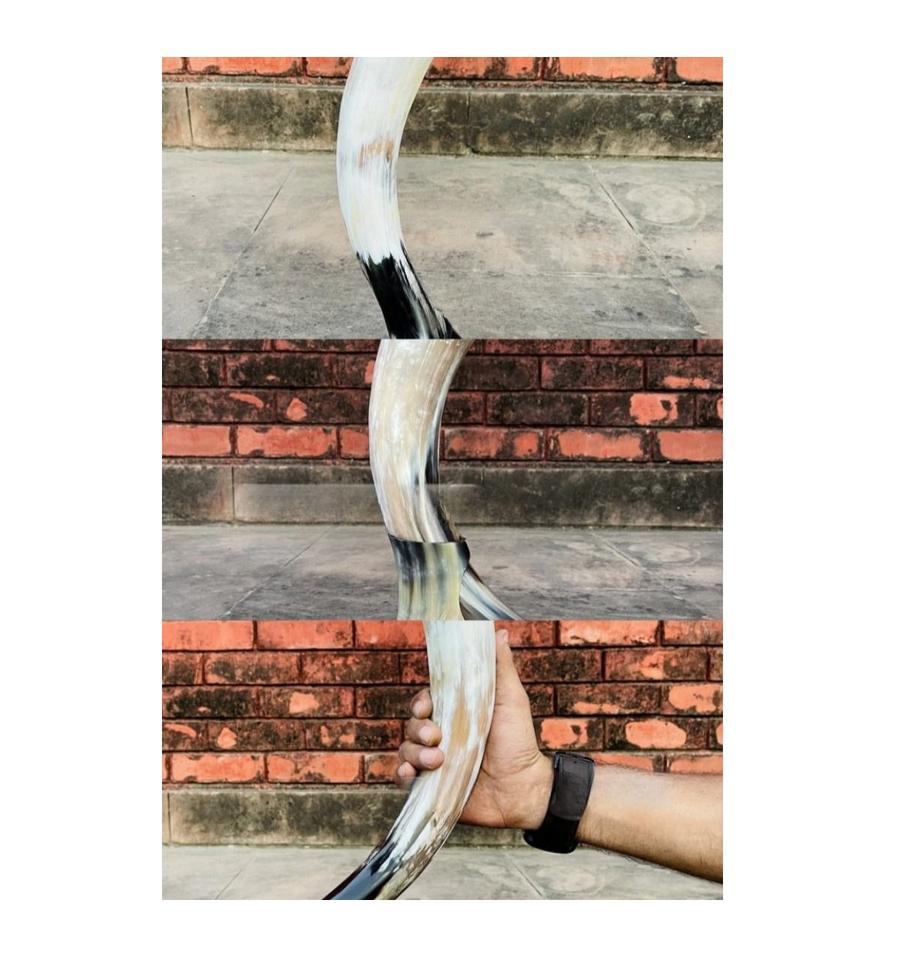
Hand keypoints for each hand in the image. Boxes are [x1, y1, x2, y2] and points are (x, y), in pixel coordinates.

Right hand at [394, 630, 552, 829]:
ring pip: (406, 748)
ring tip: (437, 761)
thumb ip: (500, 668)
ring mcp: (435, 762)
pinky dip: (402, 773)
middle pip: (412, 724)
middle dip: (419, 729)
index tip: (427, 706)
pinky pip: (404, 778)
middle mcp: (443, 736)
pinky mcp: (431, 787)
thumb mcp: (510, 700)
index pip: (426, 701)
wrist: (522, 789)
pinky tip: (411, 773)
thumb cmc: (519, 742)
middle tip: (437, 737)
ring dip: (414, 753)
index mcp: (457, 714)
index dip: (422, 702)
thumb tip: (498, 632)